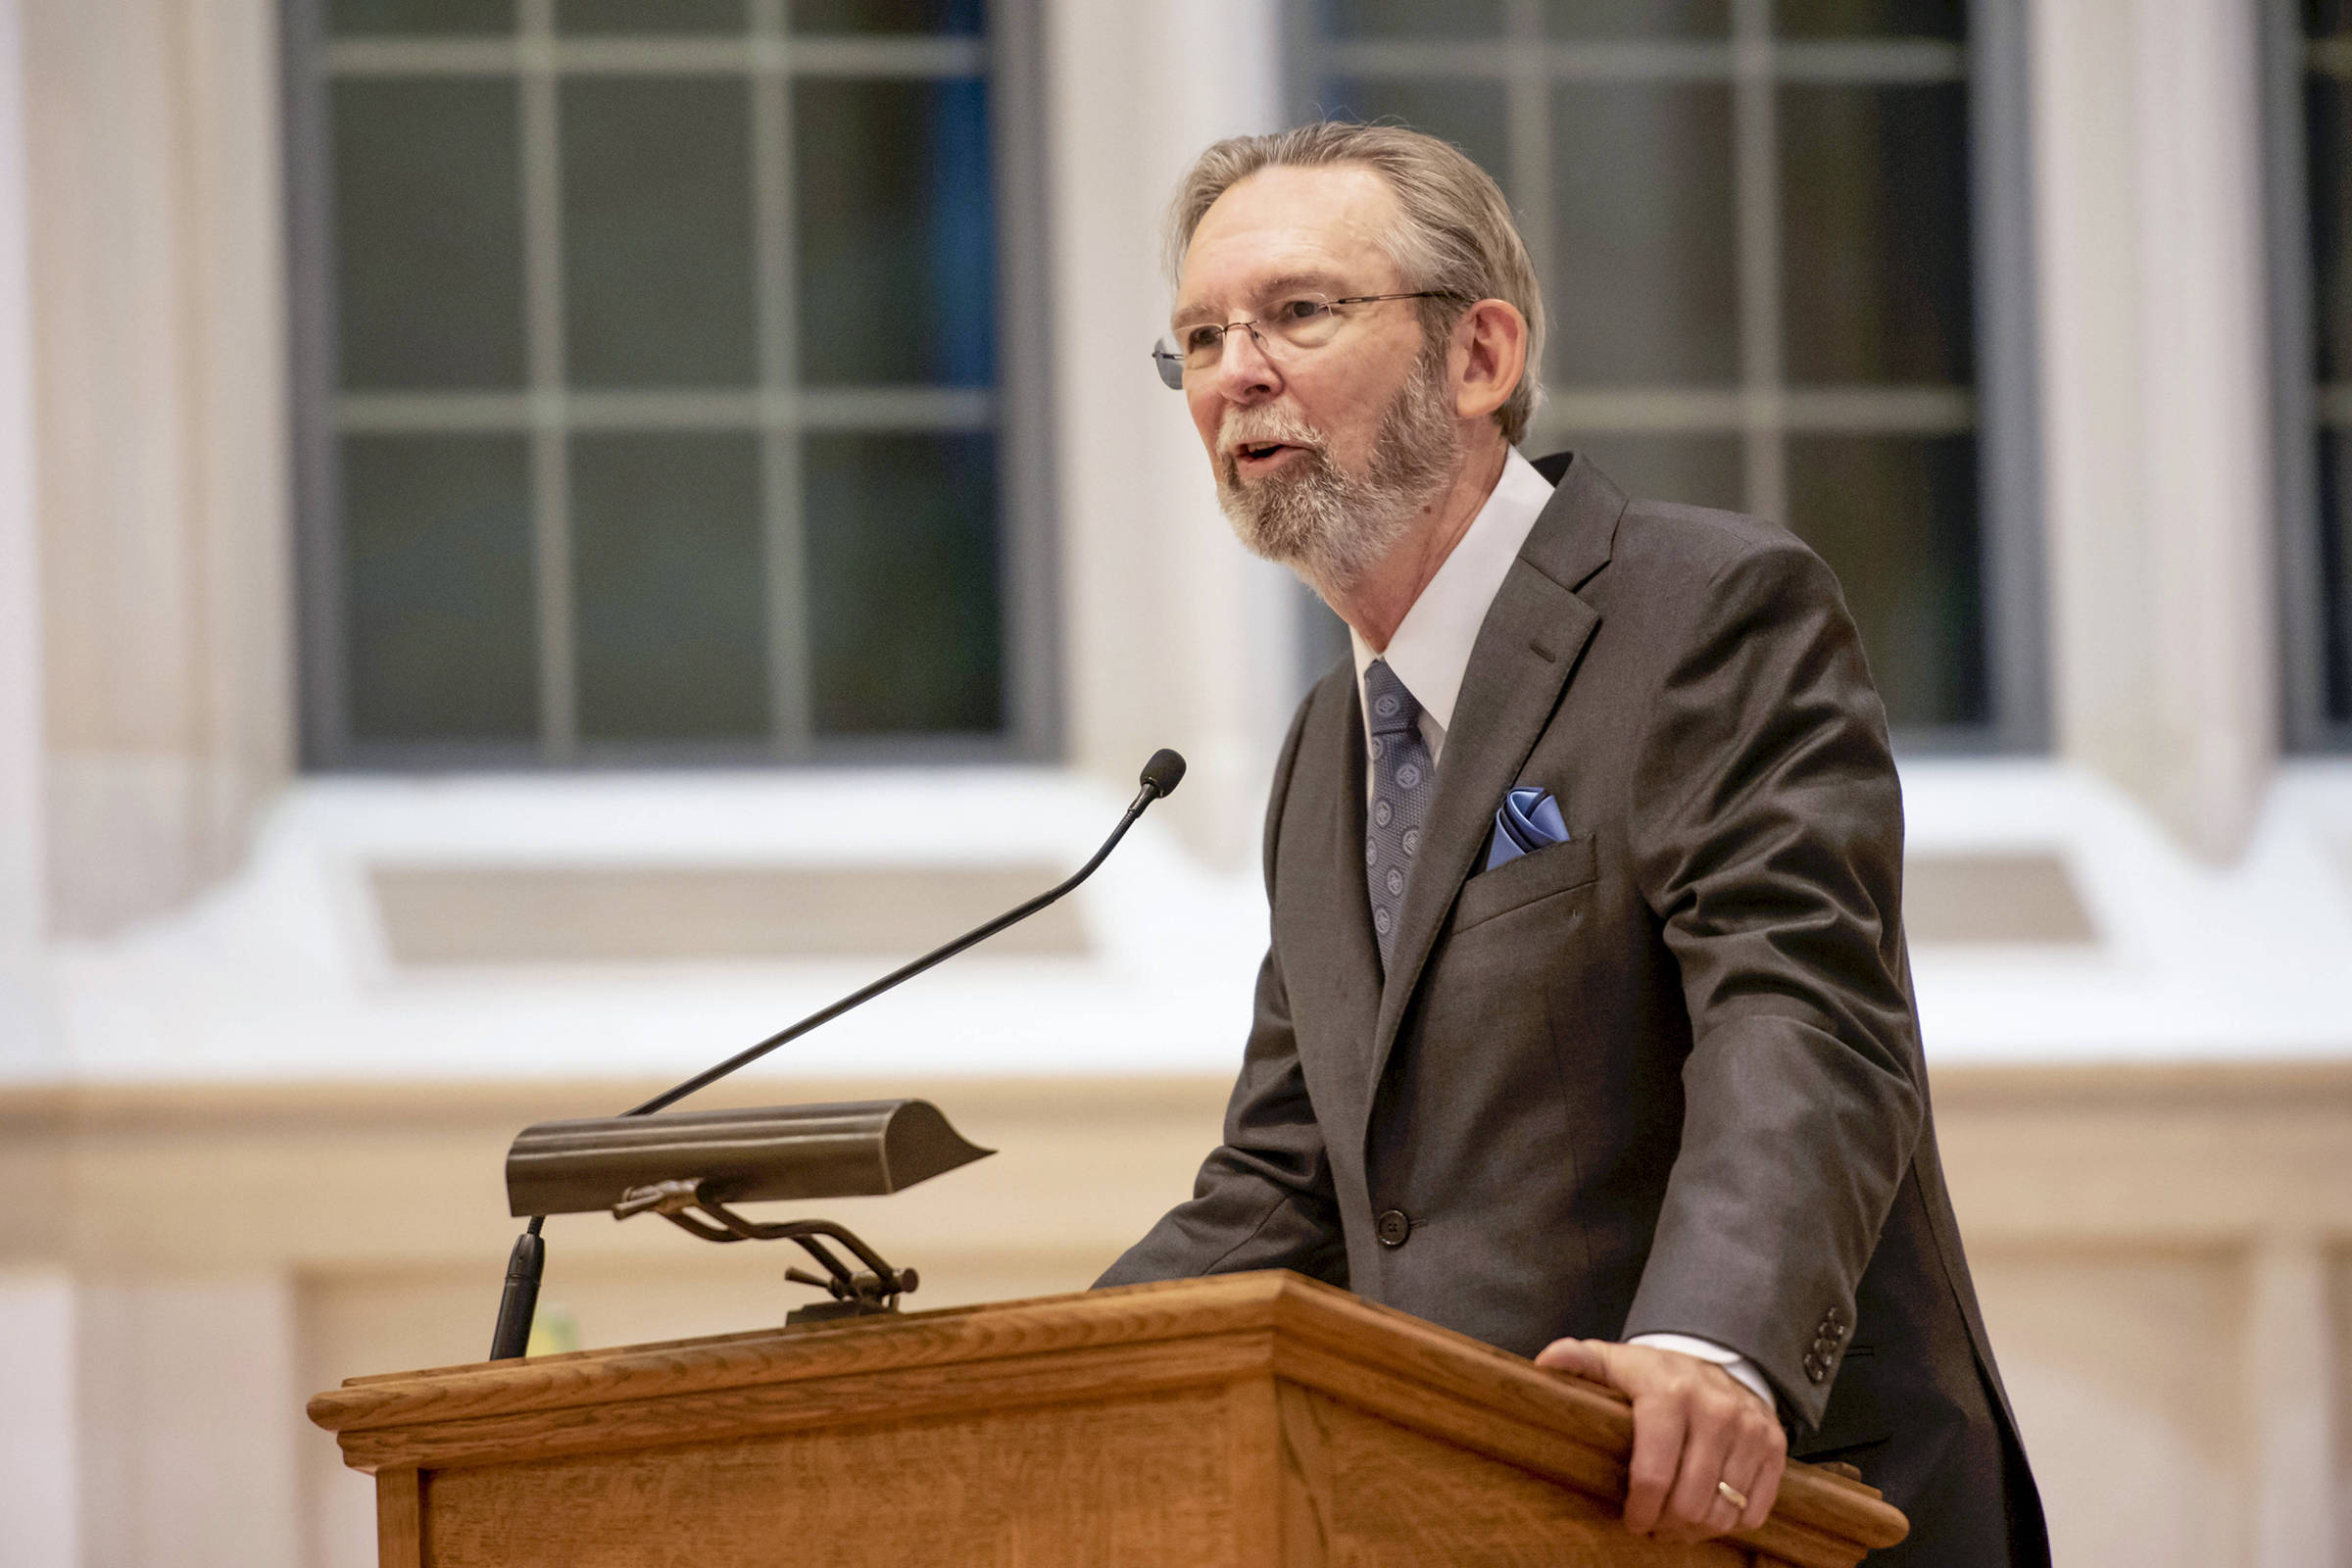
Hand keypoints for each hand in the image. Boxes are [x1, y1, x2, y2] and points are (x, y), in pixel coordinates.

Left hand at [1533, 1337, 1785, 1542]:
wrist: (1718, 1359)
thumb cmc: (1656, 1373)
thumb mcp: (1613, 1361)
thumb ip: (1577, 1361)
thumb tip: (1545, 1364)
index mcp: (1670, 1393)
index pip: (1654, 1473)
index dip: (1640, 1509)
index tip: (1631, 1520)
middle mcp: (1716, 1410)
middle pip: (1691, 1502)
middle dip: (1667, 1525)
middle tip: (1653, 1526)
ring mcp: (1750, 1429)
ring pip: (1723, 1512)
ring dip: (1696, 1530)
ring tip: (1675, 1523)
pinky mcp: (1775, 1446)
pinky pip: (1755, 1510)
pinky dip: (1730, 1521)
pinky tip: (1708, 1510)